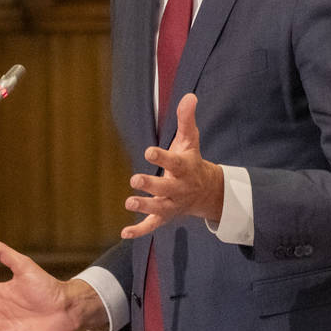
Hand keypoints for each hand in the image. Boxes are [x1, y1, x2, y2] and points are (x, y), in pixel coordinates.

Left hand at [121, 92, 224, 237]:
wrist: (206, 191)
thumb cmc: (191, 161)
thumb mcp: (190, 140)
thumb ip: (186, 120)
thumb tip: (189, 96)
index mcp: (184, 168)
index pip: (174, 161)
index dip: (162, 156)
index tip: (148, 151)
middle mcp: (178, 188)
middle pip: (165, 188)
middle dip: (151, 185)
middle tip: (135, 180)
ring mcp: (171, 204)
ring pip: (158, 208)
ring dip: (144, 206)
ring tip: (129, 202)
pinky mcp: (164, 217)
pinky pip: (152, 226)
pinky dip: (139, 231)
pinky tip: (124, 233)